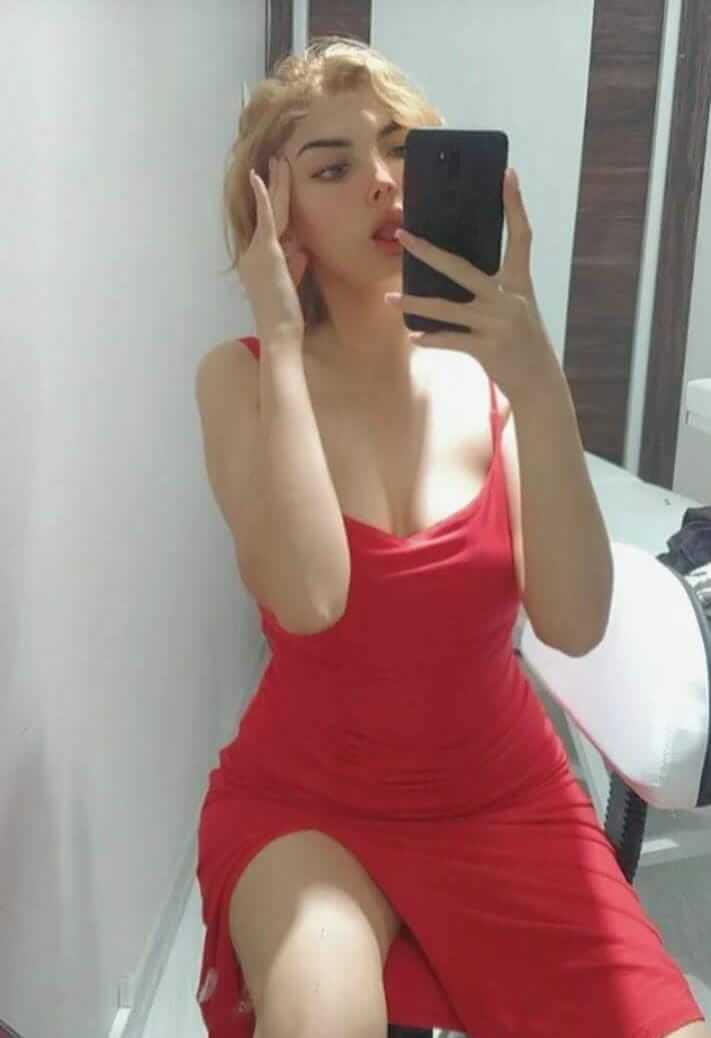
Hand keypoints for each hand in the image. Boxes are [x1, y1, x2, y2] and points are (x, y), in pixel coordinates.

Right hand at [238, 156, 308, 344]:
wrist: (278, 330)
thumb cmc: (286, 314)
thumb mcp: (291, 283)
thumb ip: (295, 263)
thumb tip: (301, 247)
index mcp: (257, 260)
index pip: (270, 227)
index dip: (274, 204)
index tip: (276, 186)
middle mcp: (252, 252)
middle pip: (267, 213)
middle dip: (273, 186)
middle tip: (277, 163)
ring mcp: (258, 251)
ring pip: (272, 211)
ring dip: (276, 184)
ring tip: (279, 162)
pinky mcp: (268, 252)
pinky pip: (268, 218)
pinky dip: (265, 196)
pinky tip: (261, 177)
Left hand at [384, 168, 561, 405]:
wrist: (539, 382)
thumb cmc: (522, 342)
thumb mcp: (517, 309)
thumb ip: (493, 290)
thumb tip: (454, 273)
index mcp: (519, 283)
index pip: (520, 236)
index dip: (515, 205)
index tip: (507, 175)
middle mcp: (509, 298)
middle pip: (462, 268)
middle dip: (429, 251)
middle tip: (404, 235)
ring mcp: (497, 323)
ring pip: (446, 308)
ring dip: (414, 303)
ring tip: (389, 298)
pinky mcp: (487, 348)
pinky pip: (450, 340)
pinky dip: (430, 339)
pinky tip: (413, 336)